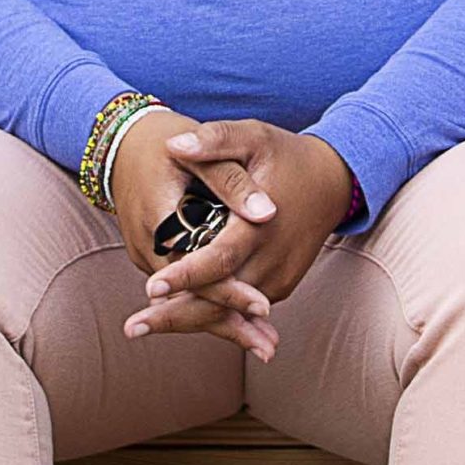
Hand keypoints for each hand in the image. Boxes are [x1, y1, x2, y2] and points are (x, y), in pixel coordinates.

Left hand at [130, 121, 356, 355]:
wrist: (333, 182)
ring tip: (144, 326)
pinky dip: (211, 314)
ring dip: (188, 320)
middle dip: (175, 317)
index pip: (220, 260)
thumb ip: (215, 141)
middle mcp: (272, 260)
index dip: (185, 276)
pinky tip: (177, 316)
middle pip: (219, 300)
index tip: (150, 288)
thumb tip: (174, 145)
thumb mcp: (253, 136)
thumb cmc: (286, 154)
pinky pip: (241, 307)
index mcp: (262, 225)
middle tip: (132, 328)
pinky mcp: (280, 286)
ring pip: (229, 311)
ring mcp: (278, 278)